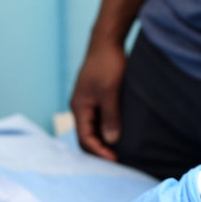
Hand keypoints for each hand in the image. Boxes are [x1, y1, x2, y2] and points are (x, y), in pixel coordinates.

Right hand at [71, 37, 127, 160]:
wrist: (107, 41)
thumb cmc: (107, 63)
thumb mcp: (110, 91)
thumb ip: (110, 116)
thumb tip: (111, 140)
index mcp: (79, 107)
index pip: (85, 138)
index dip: (99, 152)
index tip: (115, 160)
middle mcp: (81, 106)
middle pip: (87, 136)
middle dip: (100, 150)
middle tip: (119, 160)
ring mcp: (88, 102)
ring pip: (93, 128)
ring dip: (105, 140)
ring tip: (121, 150)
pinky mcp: (97, 97)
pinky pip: (100, 119)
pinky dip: (108, 129)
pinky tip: (120, 133)